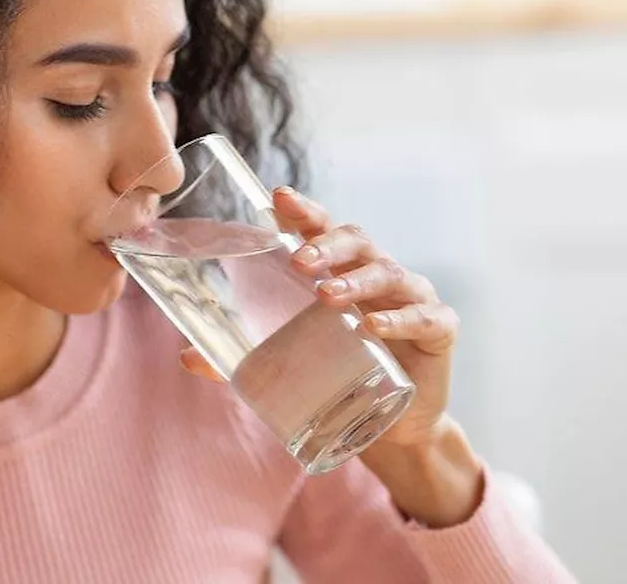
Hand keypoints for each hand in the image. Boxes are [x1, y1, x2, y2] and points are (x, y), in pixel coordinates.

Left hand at [178, 186, 482, 525]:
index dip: (303, 211)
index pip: (322, 229)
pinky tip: (375, 328)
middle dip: (327, 244)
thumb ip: (241, 360)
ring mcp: (412, 297)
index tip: (279, 197)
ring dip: (357, 281)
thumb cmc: (341, 376)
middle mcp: (378, 274)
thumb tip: (186, 356)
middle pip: (357, 241)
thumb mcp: (291, 364)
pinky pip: (424, 316)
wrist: (394, 428)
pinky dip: (400, 319)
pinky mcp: (440, 328)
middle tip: (298, 260)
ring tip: (328, 296)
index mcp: (343, 271)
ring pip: (388, 273)